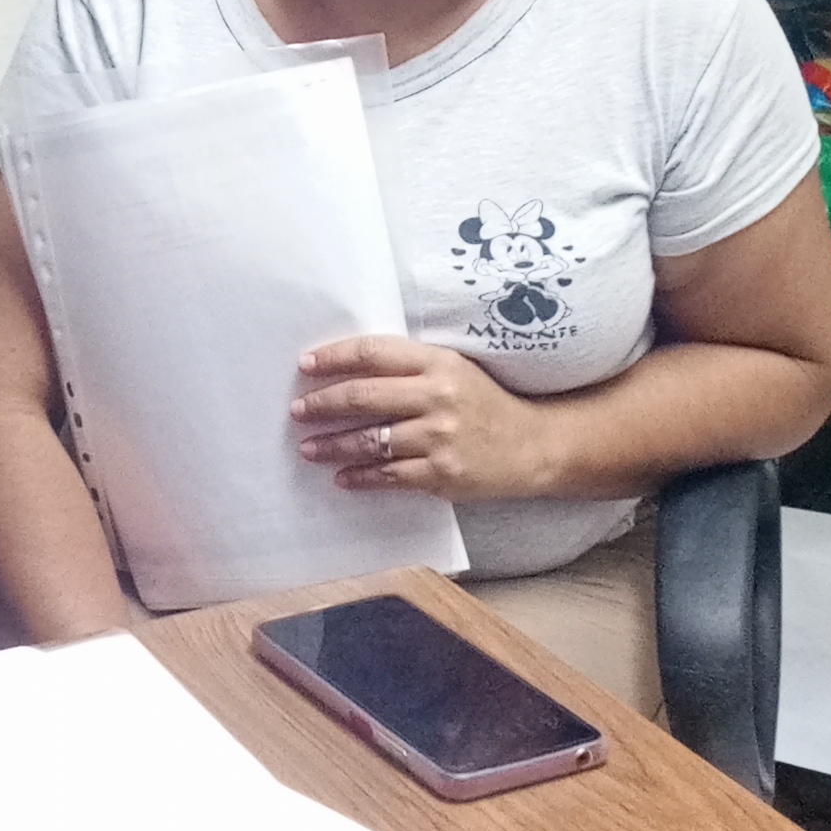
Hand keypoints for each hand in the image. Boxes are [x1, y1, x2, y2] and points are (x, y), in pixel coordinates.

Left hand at [292, 337, 557, 502]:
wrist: (534, 446)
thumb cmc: (485, 404)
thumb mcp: (454, 371)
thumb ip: (410, 368)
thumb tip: (349, 371)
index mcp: (438, 363)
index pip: (373, 353)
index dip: (334, 358)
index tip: (304, 366)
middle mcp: (437, 396)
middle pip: (363, 396)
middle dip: (322, 404)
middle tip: (297, 411)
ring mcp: (439, 437)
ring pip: (369, 440)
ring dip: (332, 445)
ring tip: (307, 448)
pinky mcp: (442, 474)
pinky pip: (388, 475)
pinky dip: (359, 477)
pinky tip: (342, 477)